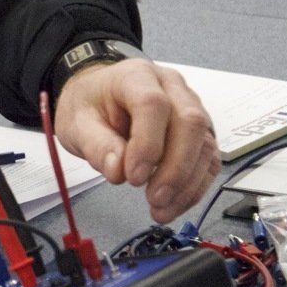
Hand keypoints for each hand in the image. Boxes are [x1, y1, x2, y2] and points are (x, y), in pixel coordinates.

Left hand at [52, 59, 218, 224]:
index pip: (153, 104)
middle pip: (190, 122)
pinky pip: (209, 160)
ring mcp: (191, 108)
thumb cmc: (92, 105)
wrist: (101, 97)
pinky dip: (194, 187)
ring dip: (187, 183)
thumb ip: (96, 145)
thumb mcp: (77, 123)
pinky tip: (174, 205)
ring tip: (161, 210)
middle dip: (176, 168)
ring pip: (205, 143)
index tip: (133, 177)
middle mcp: (172, 87)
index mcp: (137, 76)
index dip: (147, 143)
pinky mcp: (199, 132)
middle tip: (154, 198)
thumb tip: (118, 171)